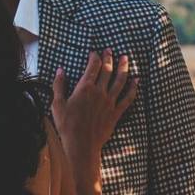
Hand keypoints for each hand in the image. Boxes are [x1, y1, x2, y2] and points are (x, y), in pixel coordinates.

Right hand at [51, 49, 137, 194]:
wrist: (82, 145)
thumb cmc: (67, 125)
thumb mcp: (57, 104)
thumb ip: (59, 85)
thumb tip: (60, 70)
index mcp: (85, 88)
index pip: (92, 67)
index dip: (95, 57)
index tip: (95, 52)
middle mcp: (99, 92)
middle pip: (107, 71)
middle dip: (109, 58)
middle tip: (110, 50)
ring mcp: (110, 102)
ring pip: (120, 81)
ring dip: (124, 68)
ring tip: (126, 58)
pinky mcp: (116, 113)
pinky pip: (128, 98)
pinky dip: (133, 88)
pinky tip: (137, 81)